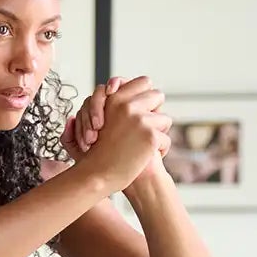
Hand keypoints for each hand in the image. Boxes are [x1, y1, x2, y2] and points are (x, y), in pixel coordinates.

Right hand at [73, 75, 168, 189]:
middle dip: (156, 110)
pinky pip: (166, 140)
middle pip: (157, 95)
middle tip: (149, 124)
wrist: (97, 174)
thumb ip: (101, 105)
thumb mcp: (91, 123)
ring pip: (165, 120)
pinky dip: (160, 150)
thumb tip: (109, 92)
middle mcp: (127, 106)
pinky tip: (148, 157)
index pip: (143, 82)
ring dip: (159, 132)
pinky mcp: (150, 136)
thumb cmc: (92, 153)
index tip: (143, 105)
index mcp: (114, 99)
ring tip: (146, 145)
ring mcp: (140, 120)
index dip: (146, 92)